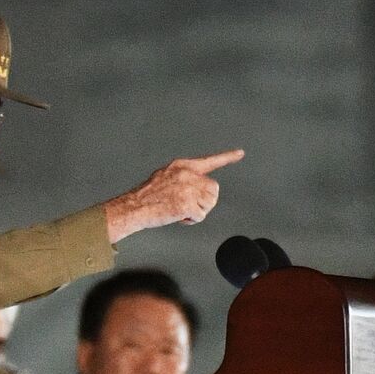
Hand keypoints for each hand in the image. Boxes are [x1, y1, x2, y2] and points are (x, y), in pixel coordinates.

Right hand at [104, 149, 244, 242]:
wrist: (134, 207)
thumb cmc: (147, 196)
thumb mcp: (164, 176)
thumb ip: (182, 177)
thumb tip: (195, 187)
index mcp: (182, 166)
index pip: (209, 161)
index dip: (227, 157)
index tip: (240, 153)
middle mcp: (188, 174)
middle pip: (213, 189)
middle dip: (205, 200)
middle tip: (189, 205)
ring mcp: (188, 189)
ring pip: (210, 203)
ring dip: (199, 210)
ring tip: (182, 210)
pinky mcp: (187, 204)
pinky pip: (201, 216)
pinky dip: (192, 220)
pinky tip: (179, 217)